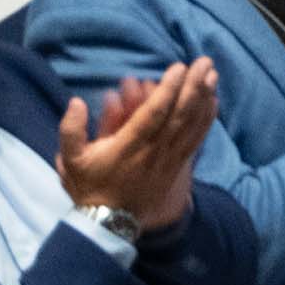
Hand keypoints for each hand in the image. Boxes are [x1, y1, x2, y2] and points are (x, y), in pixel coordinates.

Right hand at [56, 58, 216, 234]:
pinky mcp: (177, 166)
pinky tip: (214, 102)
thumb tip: (77, 101)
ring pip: (191, 125)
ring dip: (204, 98)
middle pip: (179, 114)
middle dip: (194, 86)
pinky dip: (206, 120)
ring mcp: (168, 159)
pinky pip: (196, 140)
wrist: (108, 223)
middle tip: (203, 61)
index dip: (169, 89)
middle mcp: (153, 150)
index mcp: (128, 146)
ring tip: (213, 74)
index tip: (178, 67)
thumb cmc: (89, 186)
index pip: (154, 113)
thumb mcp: (70, 160)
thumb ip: (71, 130)